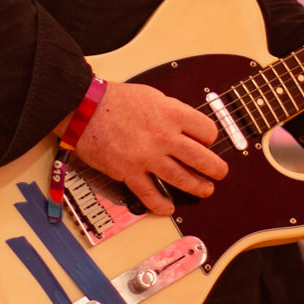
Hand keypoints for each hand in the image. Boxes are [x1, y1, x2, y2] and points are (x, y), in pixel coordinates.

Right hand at [70, 81, 229, 216]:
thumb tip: (186, 126)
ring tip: (205, 190)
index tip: (207, 142)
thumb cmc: (113, 100)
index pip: (207, 131)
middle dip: (215, 169)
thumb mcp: (152, 96)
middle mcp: (164, 137)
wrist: (84, 109)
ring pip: (182, 179)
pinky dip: (161, 204)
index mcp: (171, 114)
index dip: (210, 138)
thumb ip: (171, 112)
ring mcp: (147, 157)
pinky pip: (150, 194)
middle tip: (219, 173)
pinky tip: (168, 207)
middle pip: (201, 158)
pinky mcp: (130, 172)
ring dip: (198, 187)